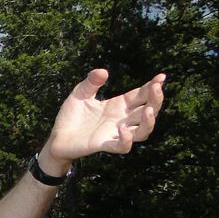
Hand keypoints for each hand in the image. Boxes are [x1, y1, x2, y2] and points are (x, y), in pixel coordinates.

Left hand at [43, 69, 165, 168]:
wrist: (57, 138)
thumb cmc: (71, 116)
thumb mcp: (80, 94)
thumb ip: (91, 82)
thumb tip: (103, 71)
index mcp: (118, 105)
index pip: (141, 95)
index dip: (153, 86)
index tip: (161, 77)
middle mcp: (121, 119)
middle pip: (148, 110)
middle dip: (156, 99)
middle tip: (157, 88)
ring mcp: (115, 133)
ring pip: (143, 131)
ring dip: (149, 122)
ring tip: (148, 110)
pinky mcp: (105, 144)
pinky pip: (122, 146)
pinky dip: (126, 139)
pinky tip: (122, 129)